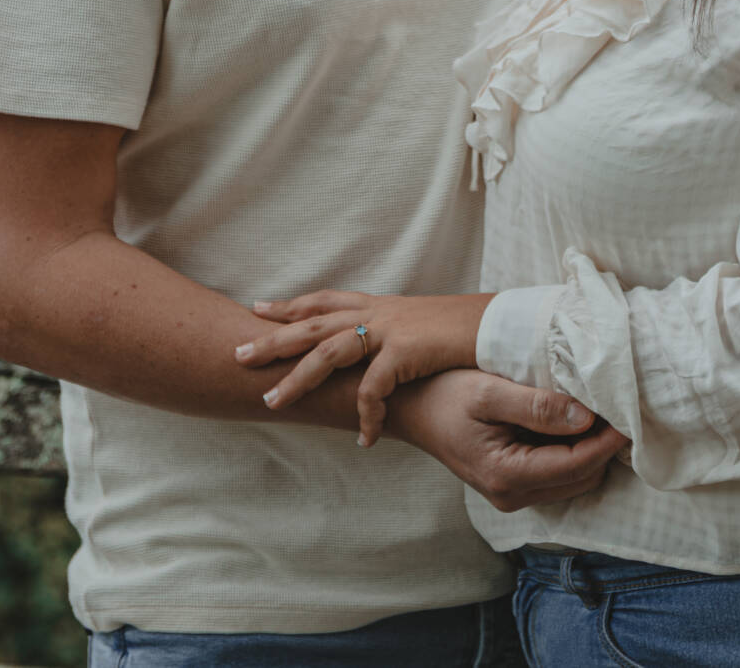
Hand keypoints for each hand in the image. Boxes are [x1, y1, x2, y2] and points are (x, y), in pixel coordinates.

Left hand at [237, 290, 486, 444]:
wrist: (501, 327)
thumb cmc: (468, 332)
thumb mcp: (424, 328)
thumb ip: (397, 337)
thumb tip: (383, 353)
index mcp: (380, 306)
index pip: (325, 301)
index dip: (292, 305)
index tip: (260, 307)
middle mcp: (378, 313)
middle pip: (312, 324)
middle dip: (273, 340)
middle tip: (238, 355)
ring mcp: (389, 330)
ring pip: (327, 354)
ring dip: (297, 381)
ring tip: (271, 404)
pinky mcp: (405, 351)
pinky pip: (372, 389)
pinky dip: (365, 416)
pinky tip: (363, 439)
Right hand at [387, 368, 628, 512]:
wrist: (410, 408)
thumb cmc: (444, 393)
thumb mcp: (489, 390)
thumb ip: (537, 406)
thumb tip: (586, 417)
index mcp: (506, 475)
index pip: (577, 465)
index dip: (609, 440)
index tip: (630, 411)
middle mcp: (511, 495)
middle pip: (582, 478)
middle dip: (604, 445)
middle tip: (620, 405)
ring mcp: (511, 495)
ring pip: (574, 481)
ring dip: (591, 449)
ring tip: (602, 409)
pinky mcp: (511, 486)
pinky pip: (557, 476)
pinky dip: (573, 452)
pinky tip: (575, 421)